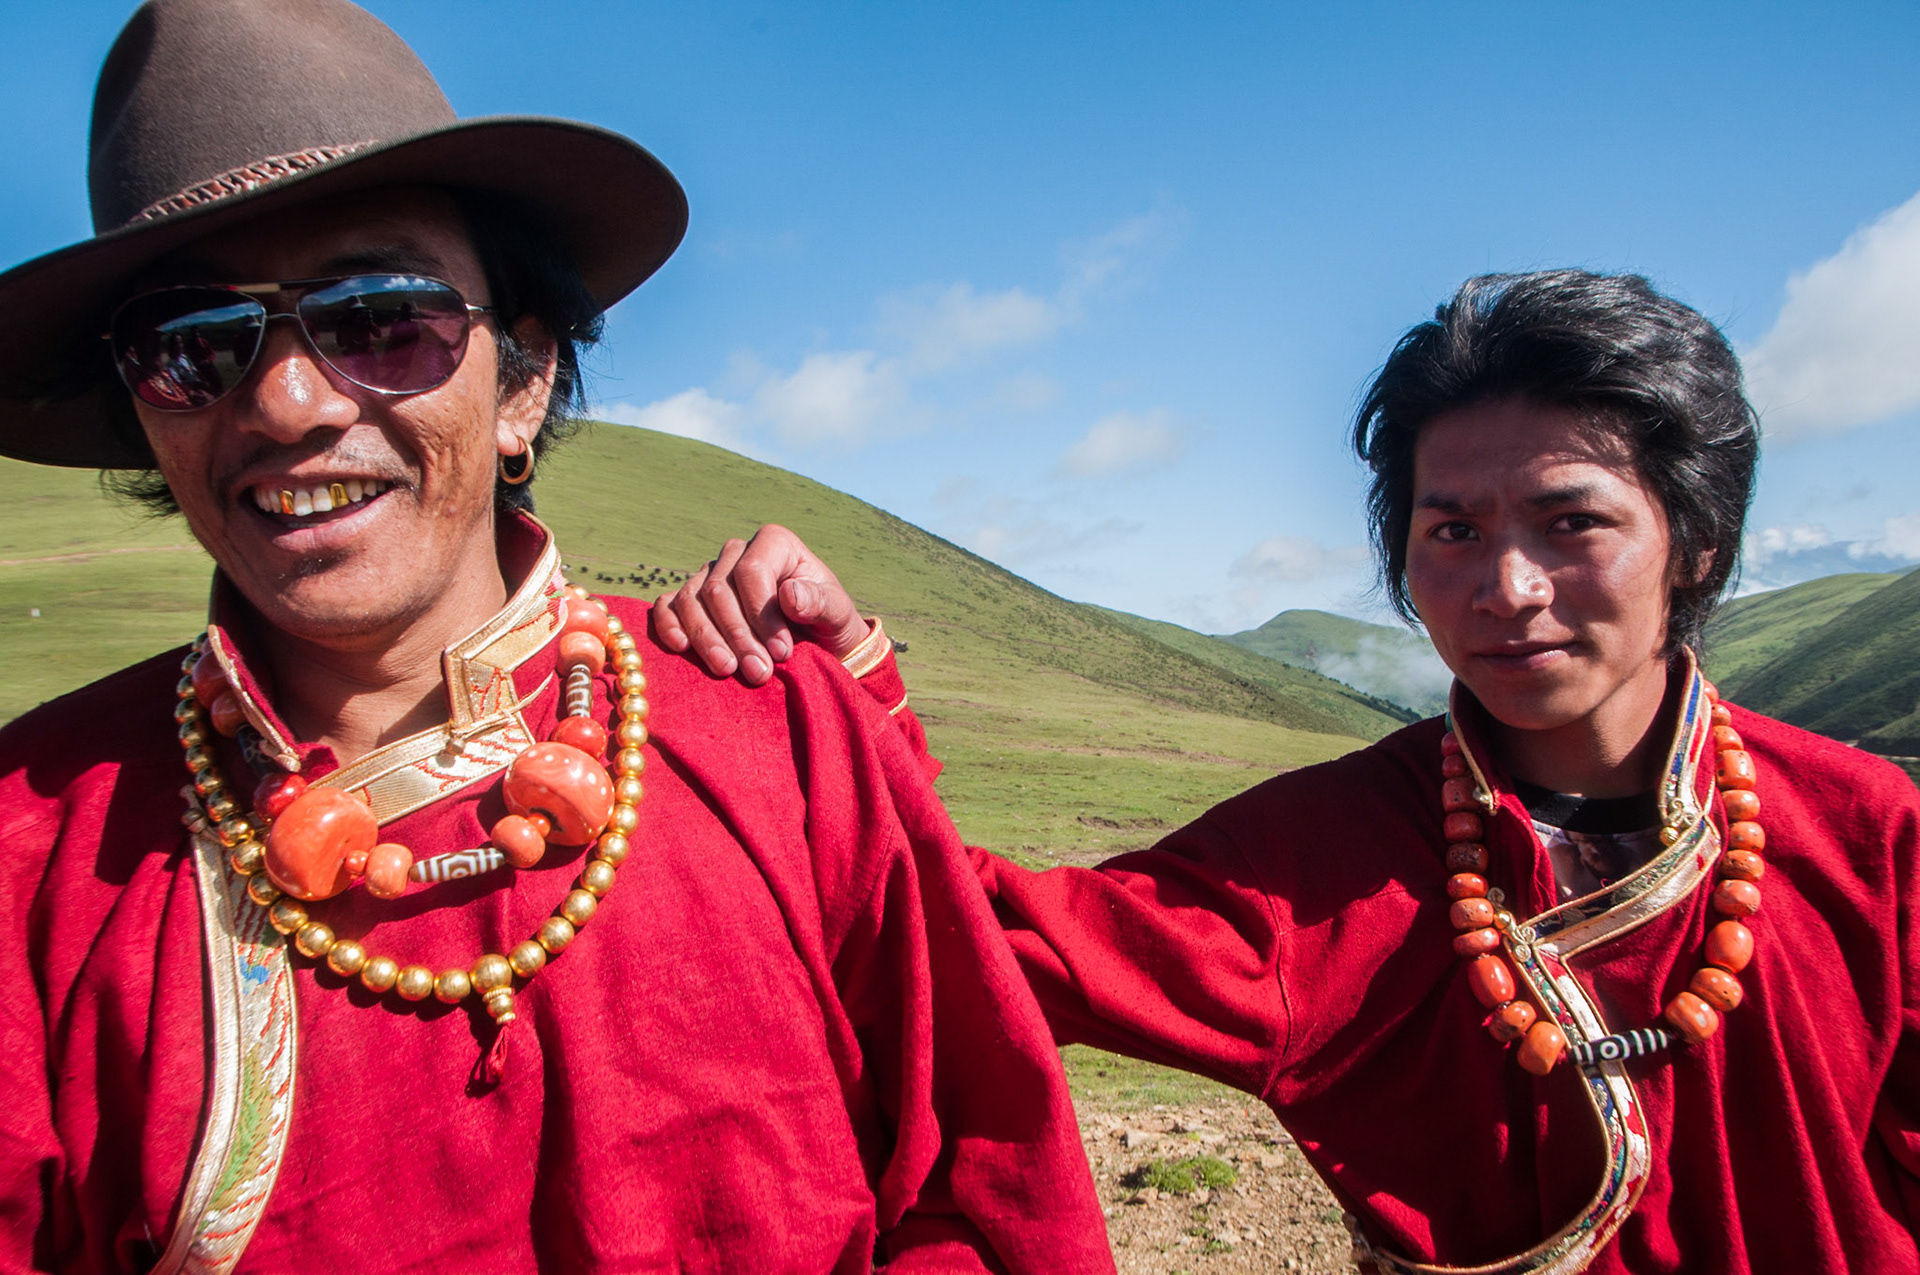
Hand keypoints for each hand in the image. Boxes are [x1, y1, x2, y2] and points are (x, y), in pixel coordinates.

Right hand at [651, 524, 870, 685]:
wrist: (815, 642)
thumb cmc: (827, 622)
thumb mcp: (836, 613)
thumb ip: (819, 602)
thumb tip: (789, 594)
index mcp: (773, 543)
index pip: (752, 571)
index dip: (761, 614)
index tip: (782, 652)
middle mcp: (736, 553)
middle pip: (719, 589)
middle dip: (737, 636)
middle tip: (758, 673)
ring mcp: (709, 574)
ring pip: (691, 600)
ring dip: (707, 640)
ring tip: (727, 671)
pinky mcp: (691, 600)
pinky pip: (668, 606)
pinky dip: (669, 626)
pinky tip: (681, 648)